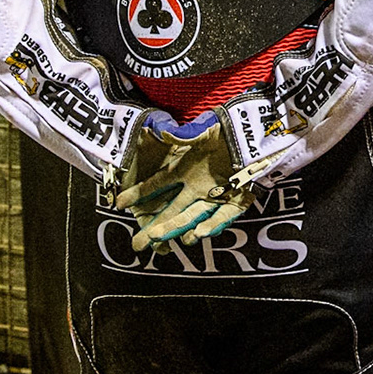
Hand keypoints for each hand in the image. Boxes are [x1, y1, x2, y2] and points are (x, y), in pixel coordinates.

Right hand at [113, 111, 264, 249]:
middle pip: (172, 211)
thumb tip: (162, 131)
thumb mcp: (200, 131)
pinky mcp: (237, 198)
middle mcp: (196, 187)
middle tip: (138, 244)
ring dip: (180, 227)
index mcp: (184, 170)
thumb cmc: (223, 129)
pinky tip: (200, 234)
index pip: (156, 185)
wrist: (253, 131)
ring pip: (194, 216)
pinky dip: (214, 223)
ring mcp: (215, 195)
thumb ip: (181, 135)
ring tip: (163, 242)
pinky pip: (225, 214)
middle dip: (156, 227)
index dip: (139, 194)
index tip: (119, 204)